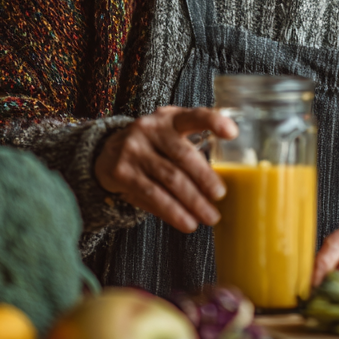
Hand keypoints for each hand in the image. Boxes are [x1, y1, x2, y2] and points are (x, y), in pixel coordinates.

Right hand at [94, 106, 237, 232]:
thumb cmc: (152, 147)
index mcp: (169, 118)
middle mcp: (150, 129)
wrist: (107, 153)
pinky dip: (173, 212)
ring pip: (170, 179)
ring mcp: (134, 150)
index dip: (213, 122)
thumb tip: (223, 183)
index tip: (232, 133)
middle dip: (205, 178)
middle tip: (220, 196)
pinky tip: (187, 222)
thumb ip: (192, 147)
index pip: (194, 115)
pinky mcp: (121, 172)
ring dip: (193, 201)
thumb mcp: (169, 136)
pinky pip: (152, 195)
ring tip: (209, 217)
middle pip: (183, 155)